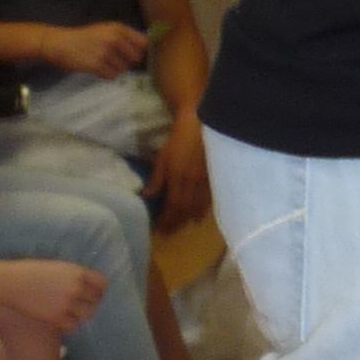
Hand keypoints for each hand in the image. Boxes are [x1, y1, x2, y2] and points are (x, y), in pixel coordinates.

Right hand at [0, 255, 107, 338]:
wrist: (11, 283)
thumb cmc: (32, 273)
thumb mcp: (58, 268)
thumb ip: (74, 276)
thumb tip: (88, 285)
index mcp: (78, 272)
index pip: (102, 284)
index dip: (99, 290)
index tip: (93, 295)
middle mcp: (76, 287)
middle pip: (97, 301)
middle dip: (90, 304)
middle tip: (80, 307)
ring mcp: (67, 303)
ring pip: (87, 315)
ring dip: (81, 315)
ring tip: (72, 314)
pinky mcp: (56, 317)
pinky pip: (73, 326)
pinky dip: (70, 325)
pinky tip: (61, 321)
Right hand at [47, 20, 146, 79]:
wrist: (60, 44)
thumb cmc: (85, 37)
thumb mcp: (106, 30)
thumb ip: (124, 37)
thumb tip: (144, 49)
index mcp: (119, 28)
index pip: (143, 43)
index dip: (140, 50)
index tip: (133, 54)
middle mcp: (114, 39)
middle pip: (136, 58)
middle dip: (127, 61)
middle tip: (115, 60)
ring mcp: (106, 52)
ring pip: (124, 68)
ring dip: (116, 69)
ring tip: (103, 63)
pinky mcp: (96, 65)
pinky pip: (112, 76)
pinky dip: (107, 75)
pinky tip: (98, 68)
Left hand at [146, 110, 210, 231]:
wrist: (201, 126)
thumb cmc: (178, 141)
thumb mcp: (162, 158)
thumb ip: (156, 179)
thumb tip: (147, 197)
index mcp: (178, 177)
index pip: (172, 205)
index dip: (167, 219)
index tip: (160, 228)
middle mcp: (192, 182)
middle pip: (186, 209)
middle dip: (177, 222)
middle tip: (170, 232)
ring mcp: (205, 180)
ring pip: (198, 206)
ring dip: (190, 219)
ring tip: (183, 226)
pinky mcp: (213, 177)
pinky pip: (208, 199)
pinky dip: (203, 210)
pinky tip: (199, 215)